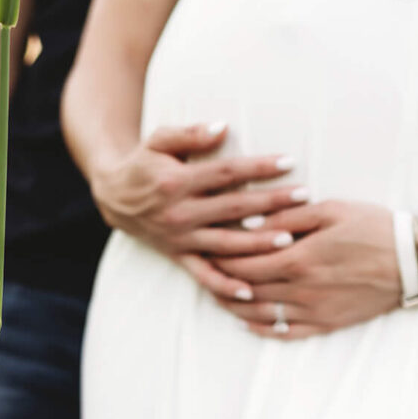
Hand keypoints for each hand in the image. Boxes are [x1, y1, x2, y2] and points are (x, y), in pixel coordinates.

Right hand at [86, 122, 310, 295]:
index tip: (290, 162)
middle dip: (271, 203)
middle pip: (234, 207)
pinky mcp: (178, 256)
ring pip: (226, 243)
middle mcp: (180, 213)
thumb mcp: (159, 139)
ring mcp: (180, 238)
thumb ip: (190, 134)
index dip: (258, 167)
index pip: (226, 173)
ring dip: (258, 243)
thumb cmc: (144, 162)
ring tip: (289, 239)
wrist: (113, 196)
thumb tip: (223, 127)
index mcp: (176, 182)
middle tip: (304, 197)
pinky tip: (249, 291)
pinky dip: (225, 285)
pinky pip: (203, 275)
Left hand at [207, 200, 400, 340]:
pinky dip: (262, 328)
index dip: (220, 259)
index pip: (244, 263)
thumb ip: (288, 218)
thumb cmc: (375, 226)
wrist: (415, 259)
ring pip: (261, 314)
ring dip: (235, 307)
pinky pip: (286, 332)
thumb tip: (252, 225)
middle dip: (220, 282)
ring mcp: (314, 310)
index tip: (206, 250)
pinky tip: (248, 321)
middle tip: (203, 274)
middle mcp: (302, 289)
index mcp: (299, 258)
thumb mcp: (331, 209)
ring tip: (218, 296)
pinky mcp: (327, 323)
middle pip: (246, 290)